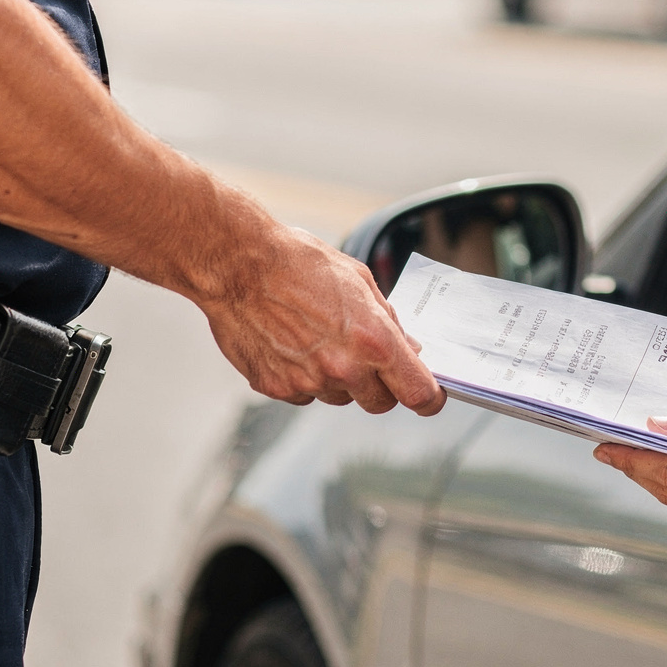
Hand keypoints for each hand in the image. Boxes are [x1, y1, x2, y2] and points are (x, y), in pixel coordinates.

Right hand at [200, 227, 444, 415]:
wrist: (238, 264)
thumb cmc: (299, 263)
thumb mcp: (359, 281)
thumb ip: (389, 322)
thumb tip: (409, 349)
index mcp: (373, 340)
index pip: (417, 393)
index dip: (428, 398)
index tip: (429, 397)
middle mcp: (343, 368)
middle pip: (380, 403)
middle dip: (380, 385)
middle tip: (365, 356)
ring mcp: (308, 382)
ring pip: (340, 398)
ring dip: (339, 379)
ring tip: (318, 338)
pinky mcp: (276, 387)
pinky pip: (304, 394)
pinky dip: (304, 377)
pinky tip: (291, 344)